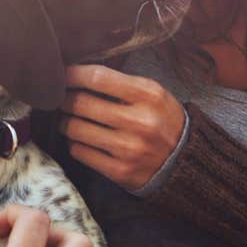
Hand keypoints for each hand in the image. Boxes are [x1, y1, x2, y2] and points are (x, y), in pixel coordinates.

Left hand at [59, 64, 186, 190]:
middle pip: (81, 103)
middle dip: (64, 99)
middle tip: (61, 99)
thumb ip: (120, 83)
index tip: (63, 75)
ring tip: (68, 119)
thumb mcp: (152, 93)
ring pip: (75, 128)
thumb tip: (78, 74)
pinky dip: (75, 143)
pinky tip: (81, 140)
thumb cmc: (161, 120)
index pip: (98, 77)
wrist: (184, 162)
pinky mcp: (120, 171)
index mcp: (149, 95)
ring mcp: (129, 149)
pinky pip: (79, 152)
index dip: (73, 74)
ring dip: (65, 122)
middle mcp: (140, 121)